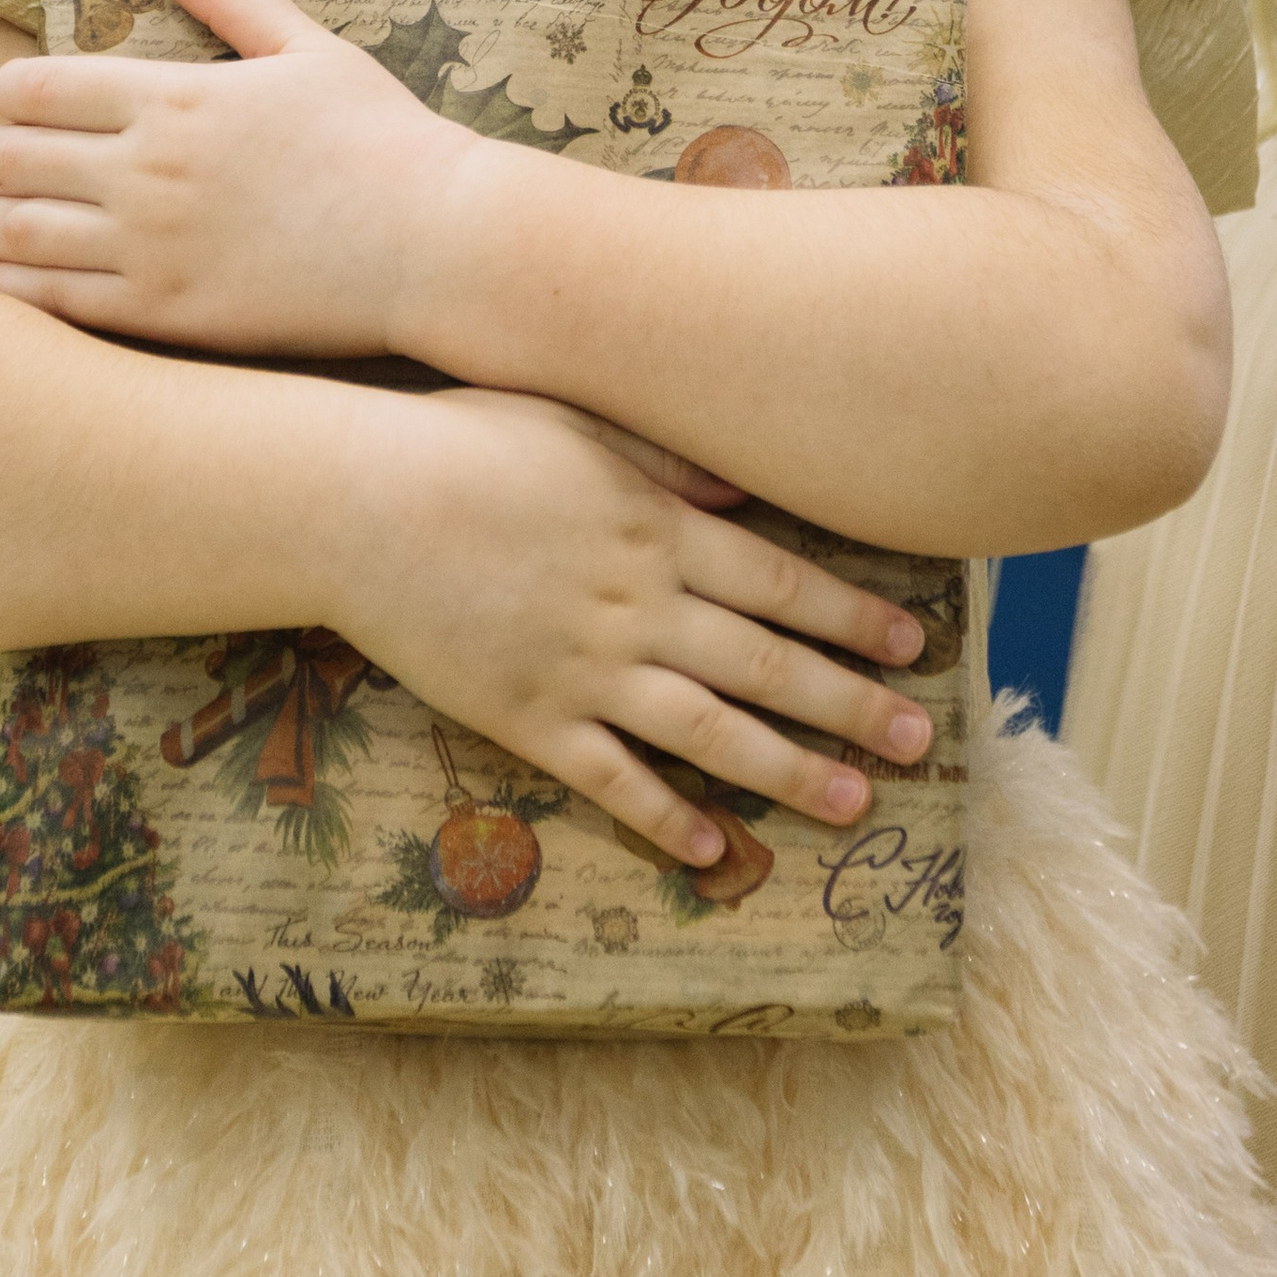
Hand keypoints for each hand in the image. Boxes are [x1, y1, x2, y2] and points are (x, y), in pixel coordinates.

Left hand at [0, 0, 468, 355]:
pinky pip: (48, 302)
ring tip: (25, 224)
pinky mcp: (165, 313)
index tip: (33, 106)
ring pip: (10, 232)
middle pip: (4, 157)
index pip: (30, 86)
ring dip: (1, 224)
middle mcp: (147, 168)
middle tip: (23, 167)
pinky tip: (26, 280)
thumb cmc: (382, 140)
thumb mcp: (312, 50)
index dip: (12, 94)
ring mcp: (151, 246)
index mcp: (174, 96)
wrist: (437, 242)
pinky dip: (15, 290)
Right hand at [317, 378, 932, 864]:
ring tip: (854, 801)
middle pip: (767, 665)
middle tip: (918, 741)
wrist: (358, 502)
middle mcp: (639, 606)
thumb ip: (670, 459)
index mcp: (659, 530)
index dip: (852, 618)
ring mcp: (586, 668)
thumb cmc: (465, 444)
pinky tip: (716, 850)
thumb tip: (749, 484)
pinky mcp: (527, 718)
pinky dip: (667, 817)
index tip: (911, 647)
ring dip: (789, 770)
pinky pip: (611, 780)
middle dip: (851, 705)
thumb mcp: (582, 426)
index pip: (781, 583)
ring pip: (710, 732)